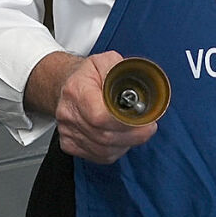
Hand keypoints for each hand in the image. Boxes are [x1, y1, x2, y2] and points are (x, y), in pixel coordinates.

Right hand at [40, 51, 157, 163]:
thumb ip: (122, 70)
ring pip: (103, 150)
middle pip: (105, 136)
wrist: (66, 84)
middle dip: (133, 135)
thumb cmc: (89, 74)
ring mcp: (67, 131)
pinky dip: (115, 150)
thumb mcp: (106, 61)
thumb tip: (142, 80)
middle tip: (149, 127)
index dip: (125, 122)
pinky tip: (121, 138)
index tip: (145, 120)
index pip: (100, 116)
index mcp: (77, 90)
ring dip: (126, 143)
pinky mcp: (69, 144)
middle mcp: (68, 113)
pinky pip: (98, 156)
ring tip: (136, 131)